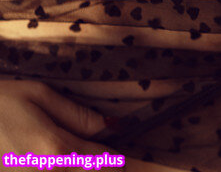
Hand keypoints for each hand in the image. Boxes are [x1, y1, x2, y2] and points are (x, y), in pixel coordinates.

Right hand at [0, 80, 155, 170]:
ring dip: (84, 169)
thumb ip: (76, 114)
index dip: (126, 164)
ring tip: (90, 159)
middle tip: (126, 164)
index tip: (142, 162)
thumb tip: (110, 127)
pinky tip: (62, 163)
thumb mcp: (38, 95)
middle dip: (107, 169)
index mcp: (56, 149)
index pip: (104, 162)